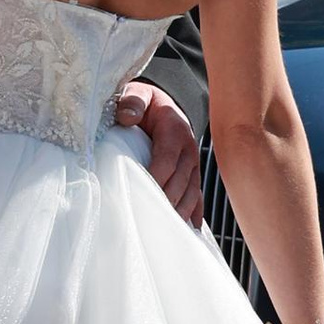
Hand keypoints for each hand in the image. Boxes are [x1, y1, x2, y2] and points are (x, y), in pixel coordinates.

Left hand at [114, 83, 203, 225]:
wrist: (165, 104)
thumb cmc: (147, 102)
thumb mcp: (138, 93)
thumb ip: (132, 101)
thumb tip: (127, 116)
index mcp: (175, 130)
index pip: (166, 160)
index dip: (156, 179)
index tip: (141, 194)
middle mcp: (188, 150)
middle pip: (179, 182)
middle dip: (166, 202)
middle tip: (148, 221)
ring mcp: (193, 164)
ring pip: (190, 193)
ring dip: (179, 212)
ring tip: (165, 231)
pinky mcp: (192, 174)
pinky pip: (197, 196)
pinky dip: (194, 213)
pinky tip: (188, 229)